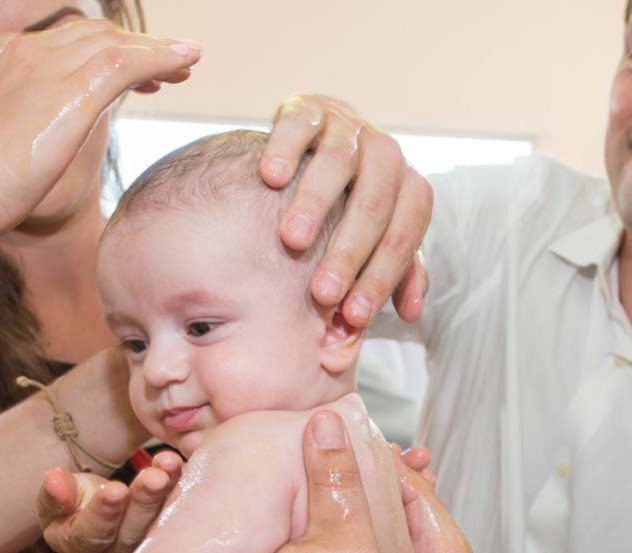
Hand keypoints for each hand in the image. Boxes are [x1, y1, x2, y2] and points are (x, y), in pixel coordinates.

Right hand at [0, 21, 200, 242]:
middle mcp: (25, 52)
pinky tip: (184, 63)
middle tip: (170, 65)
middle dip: (134, 47)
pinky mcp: (68, 95)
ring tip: (187, 62)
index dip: (103, 50)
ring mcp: (45, 69)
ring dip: (156, 51)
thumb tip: (31, 153)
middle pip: (94, 34)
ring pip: (114, 43)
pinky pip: (126, 63)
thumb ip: (17, 134)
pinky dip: (160, 58)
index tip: (130, 71)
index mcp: (2, 59)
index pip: (65, 41)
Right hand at [38, 451, 182, 552]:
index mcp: (79, 547)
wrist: (96, 517)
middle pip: (131, 531)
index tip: (115, 489)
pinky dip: (180, 487)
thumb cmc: (71, 507)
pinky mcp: (166, 533)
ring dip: (167, 492)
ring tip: (170, 465)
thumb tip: (53, 480)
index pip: (91, 533)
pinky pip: (176, 511)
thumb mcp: (54, 502)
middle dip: (144, 501)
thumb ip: (53, 495)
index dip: (104, 512)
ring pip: (157, 522)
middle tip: (155, 478)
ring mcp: (143, 546)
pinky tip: (182, 466)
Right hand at [263, 95, 430, 328]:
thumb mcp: (379, 237)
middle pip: (374, 202)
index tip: (354, 316)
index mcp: (407, 188)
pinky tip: (270, 178)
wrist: (326, 139)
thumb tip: (410, 312)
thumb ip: (398, 271)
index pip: (404, 234)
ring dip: (315, 203)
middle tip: (323, 293)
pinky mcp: (309, 108)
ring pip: (337, 161)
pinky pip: (300, 123)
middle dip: (349, 252)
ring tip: (292, 241)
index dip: (382, 277)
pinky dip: (286, 147)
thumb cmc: (352, 205)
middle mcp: (384, 154)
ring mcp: (347, 127)